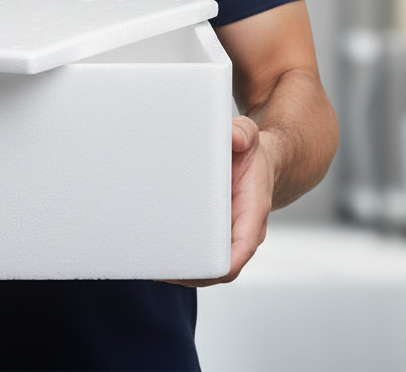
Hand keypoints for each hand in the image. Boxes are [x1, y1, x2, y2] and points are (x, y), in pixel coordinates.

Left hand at [167, 115, 274, 286]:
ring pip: (204, 265)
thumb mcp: (248, 136)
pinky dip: (179, 257)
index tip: (200, 269)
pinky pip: (196, 252)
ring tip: (151, 266)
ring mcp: (224, 235)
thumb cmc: (250, 154)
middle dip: (192, 272)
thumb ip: (244, 133)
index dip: (222, 264)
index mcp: (252, 212)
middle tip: (161, 267)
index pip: (241, 248)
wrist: (254, 162)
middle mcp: (240, 230)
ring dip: (181, 269)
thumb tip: (234, 137)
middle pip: (218, 266)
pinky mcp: (209, 233)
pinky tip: (156, 255)